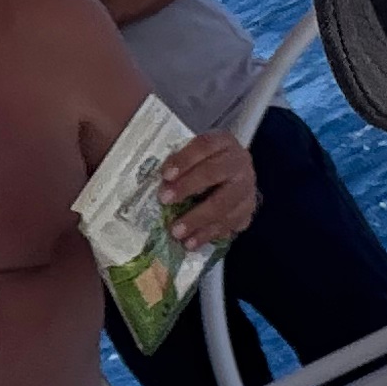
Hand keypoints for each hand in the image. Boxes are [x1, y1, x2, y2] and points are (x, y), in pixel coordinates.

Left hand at [159, 129, 257, 251]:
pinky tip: (191, 243)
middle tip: (164, 200)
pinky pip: (230, 225)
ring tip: (176, 232)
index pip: (204, 145)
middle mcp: (239, 162)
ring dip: (198, 219)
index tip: (165, 174)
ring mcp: (247, 188)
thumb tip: (137, 170)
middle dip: (188, 187)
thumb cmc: (200, 166)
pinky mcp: (248, 211)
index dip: (184, 159)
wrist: (231, 178)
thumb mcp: (190, 156)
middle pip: (215, 172)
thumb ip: (172, 161)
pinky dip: (209, 235)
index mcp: (222, 142)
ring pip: (225, 203)